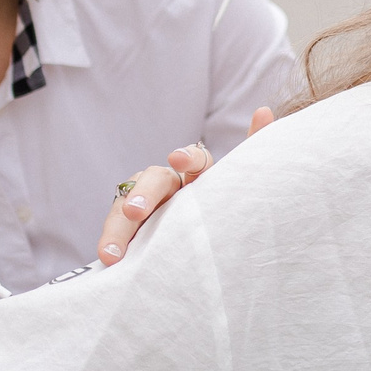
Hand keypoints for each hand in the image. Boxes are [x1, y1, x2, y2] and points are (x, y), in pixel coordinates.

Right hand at [94, 107, 275, 264]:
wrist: (212, 254)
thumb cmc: (226, 214)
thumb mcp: (239, 188)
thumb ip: (253, 150)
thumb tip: (264, 110)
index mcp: (198, 175)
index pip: (194, 159)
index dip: (187, 157)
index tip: (180, 160)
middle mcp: (168, 187)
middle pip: (152, 181)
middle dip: (142, 194)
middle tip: (135, 212)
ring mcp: (144, 208)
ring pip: (124, 208)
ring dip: (115, 227)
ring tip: (109, 254)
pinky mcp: (129, 230)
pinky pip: (115, 232)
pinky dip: (109, 242)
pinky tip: (106, 259)